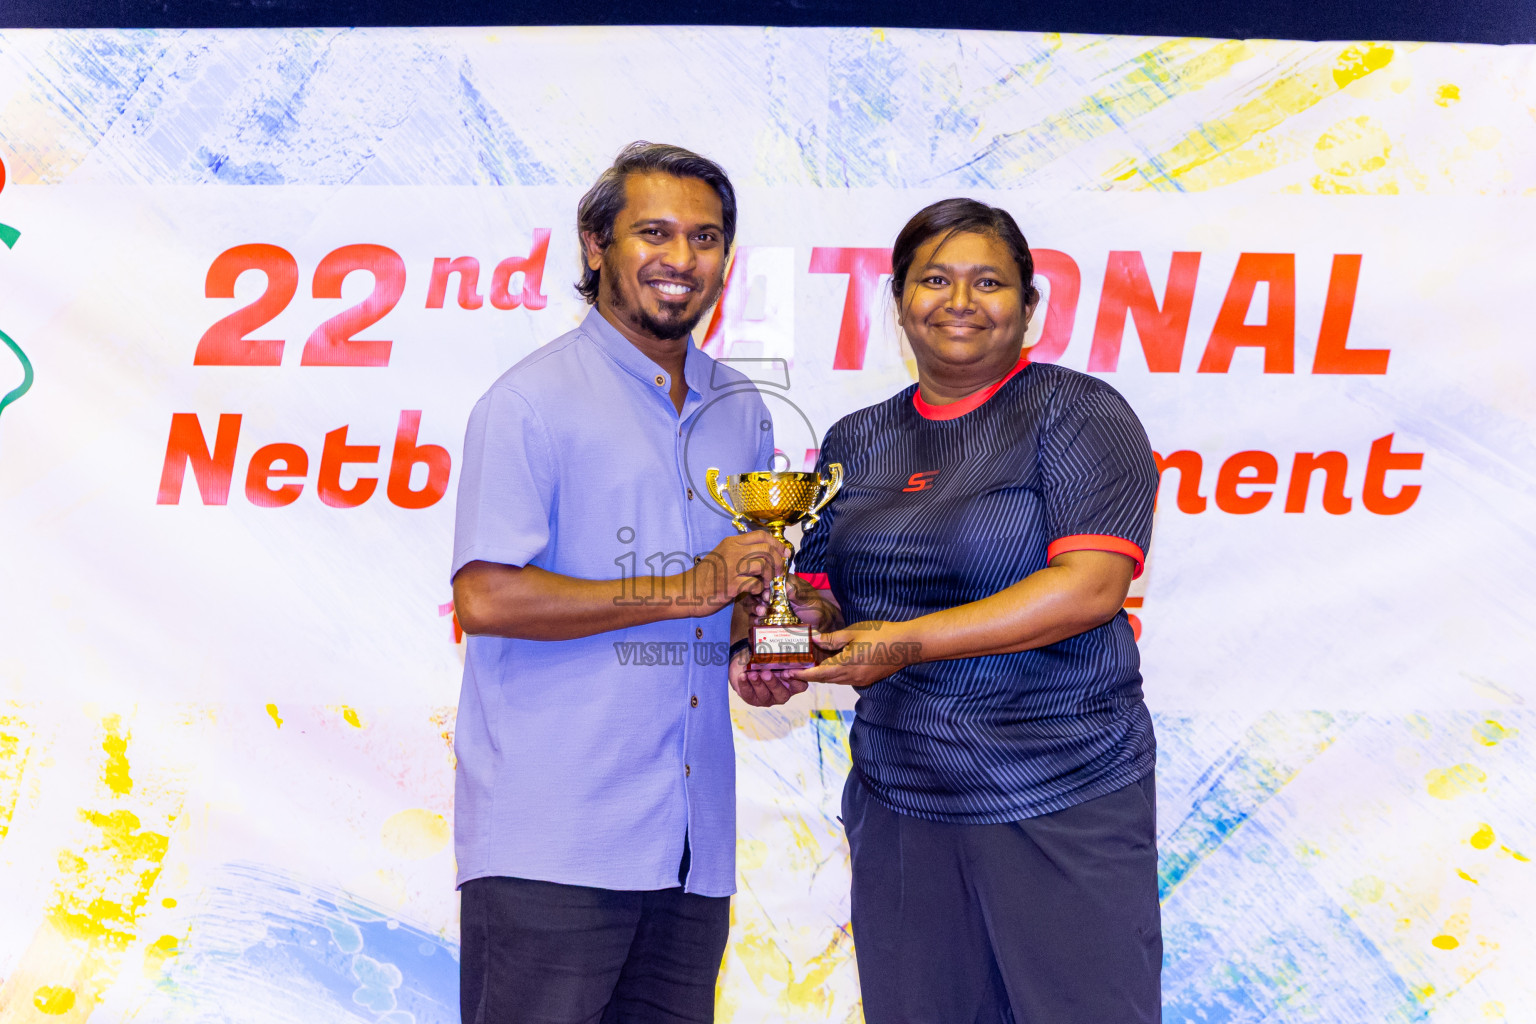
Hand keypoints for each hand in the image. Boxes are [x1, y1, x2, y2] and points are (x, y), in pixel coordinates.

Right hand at [690, 531, 786, 611]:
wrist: (687, 591)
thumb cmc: (705, 576)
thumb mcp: (721, 555)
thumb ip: (740, 551)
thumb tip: (764, 553)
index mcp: (731, 542)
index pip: (761, 535)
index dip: (777, 544)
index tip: (784, 553)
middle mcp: (732, 552)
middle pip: (766, 549)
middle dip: (778, 561)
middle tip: (778, 572)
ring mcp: (731, 568)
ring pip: (763, 565)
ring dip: (769, 577)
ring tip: (766, 583)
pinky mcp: (731, 585)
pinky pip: (754, 584)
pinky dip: (759, 589)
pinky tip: (755, 592)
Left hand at [729, 645, 808, 706]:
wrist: (747, 664)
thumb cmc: (766, 658)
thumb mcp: (775, 654)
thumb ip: (779, 647)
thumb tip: (775, 628)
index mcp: (793, 683)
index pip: (801, 685)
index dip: (795, 680)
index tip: (787, 671)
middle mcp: (783, 693)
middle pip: (782, 694)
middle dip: (773, 684)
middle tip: (766, 673)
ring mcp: (768, 698)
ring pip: (765, 696)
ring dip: (758, 684)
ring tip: (752, 673)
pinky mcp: (753, 699)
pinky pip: (749, 695)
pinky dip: (745, 685)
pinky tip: (742, 676)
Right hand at [748, 571, 836, 627]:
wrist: (818, 623)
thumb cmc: (814, 607)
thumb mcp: (808, 599)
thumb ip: (798, 593)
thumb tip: (787, 586)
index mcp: (784, 583)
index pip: (768, 580)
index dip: (764, 586)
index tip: (767, 596)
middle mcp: (774, 593)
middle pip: (757, 591)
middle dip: (756, 598)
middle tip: (762, 608)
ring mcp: (770, 605)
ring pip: (754, 603)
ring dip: (754, 608)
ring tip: (761, 613)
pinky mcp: (768, 617)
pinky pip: (757, 617)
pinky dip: (754, 619)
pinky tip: (757, 622)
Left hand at [792, 621, 920, 687]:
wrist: (908, 644)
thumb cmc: (881, 634)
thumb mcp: (853, 632)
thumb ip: (832, 638)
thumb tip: (813, 639)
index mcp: (847, 665)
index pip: (818, 673)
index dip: (803, 673)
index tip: (789, 672)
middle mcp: (852, 677)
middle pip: (825, 678)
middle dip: (810, 674)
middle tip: (795, 667)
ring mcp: (860, 679)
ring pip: (835, 679)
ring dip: (822, 674)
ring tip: (810, 664)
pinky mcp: (867, 679)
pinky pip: (845, 678)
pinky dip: (834, 673)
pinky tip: (831, 663)